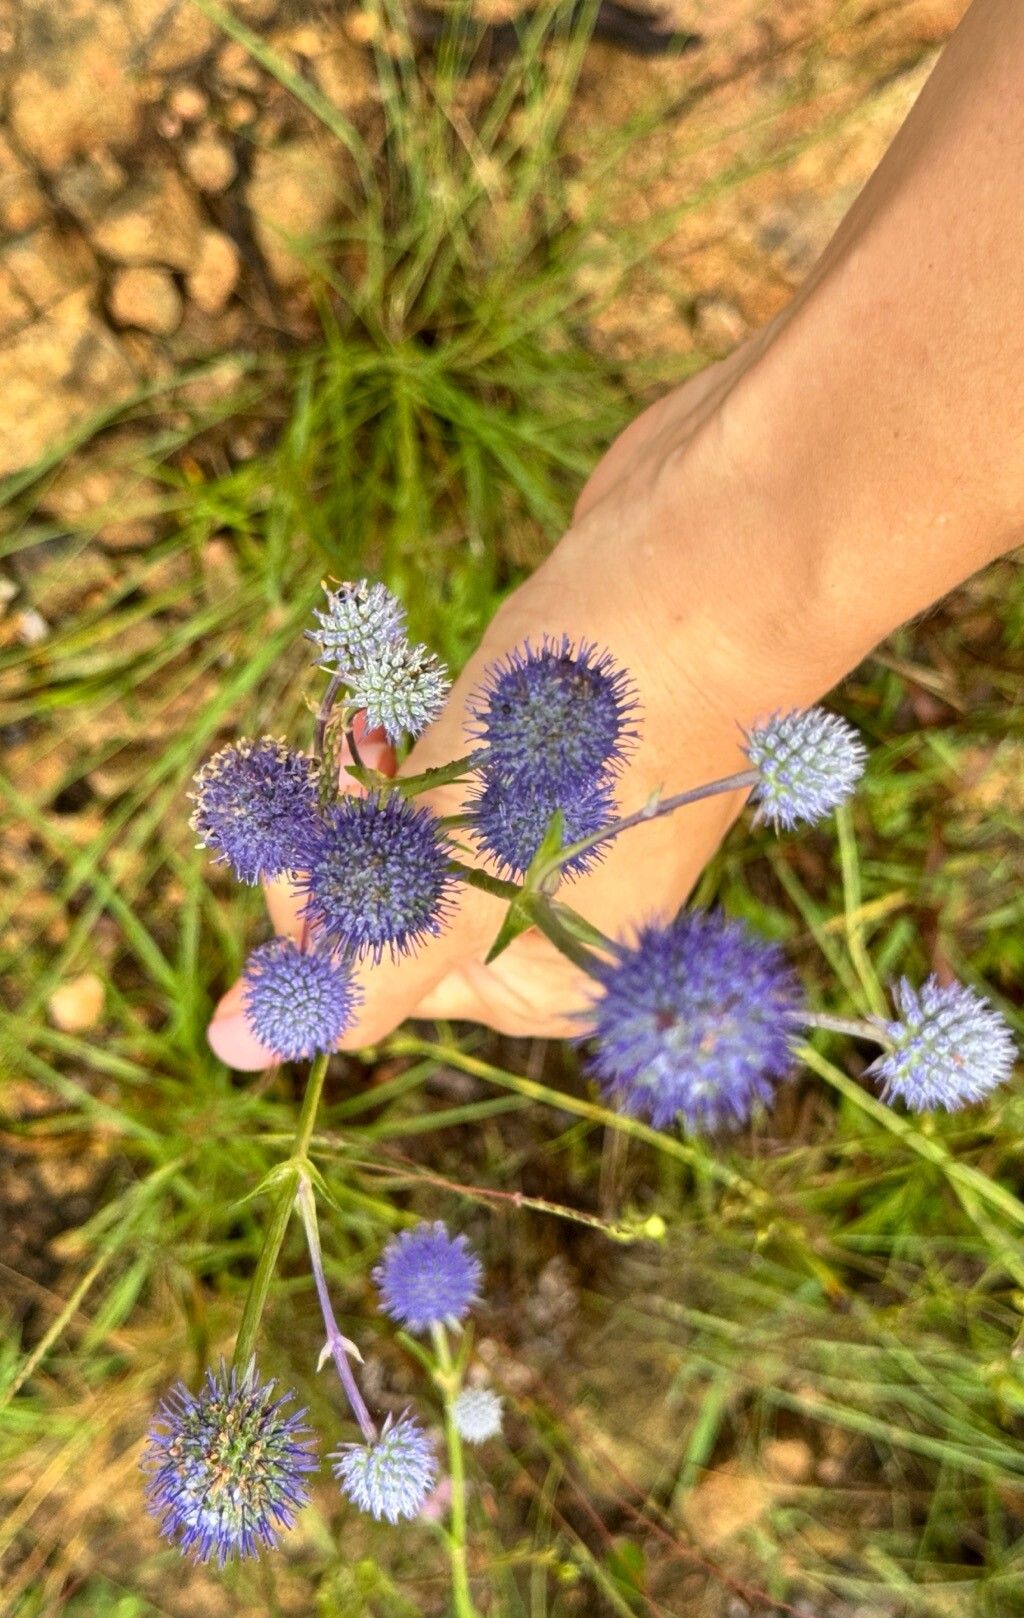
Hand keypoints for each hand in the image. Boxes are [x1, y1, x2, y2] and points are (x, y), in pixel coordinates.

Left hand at [208, 342, 856, 1068]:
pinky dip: (412, 739)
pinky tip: (407, 697)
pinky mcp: (548, 748)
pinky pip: (443, 770)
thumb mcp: (462, 858)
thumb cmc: (594, 717)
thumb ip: (364, 958)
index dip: (319, 907)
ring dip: (370, 780)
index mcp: (547, 976)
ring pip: (408, 830)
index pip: (379, 979)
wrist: (718, 557)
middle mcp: (556, 920)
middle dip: (346, 830)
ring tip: (373, 718)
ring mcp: (559, 831)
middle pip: (391, 903)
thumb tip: (239, 1044)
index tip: (300, 824)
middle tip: (348, 749)